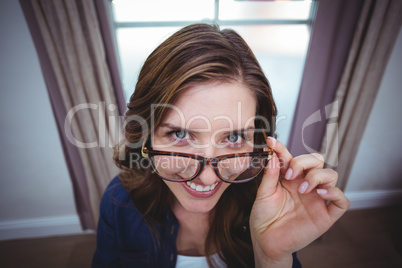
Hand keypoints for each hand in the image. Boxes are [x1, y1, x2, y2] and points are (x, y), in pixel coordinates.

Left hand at [249, 137, 349, 266]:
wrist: (266, 241)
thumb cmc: (264, 217)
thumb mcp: (263, 194)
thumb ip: (270, 175)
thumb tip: (273, 156)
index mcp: (290, 178)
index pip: (291, 158)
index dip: (282, 148)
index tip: (271, 142)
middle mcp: (305, 185)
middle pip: (317, 161)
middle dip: (304, 161)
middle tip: (289, 174)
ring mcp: (317, 199)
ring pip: (332, 175)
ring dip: (318, 176)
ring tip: (303, 188)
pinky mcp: (326, 215)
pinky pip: (341, 201)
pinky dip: (335, 193)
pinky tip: (321, 193)